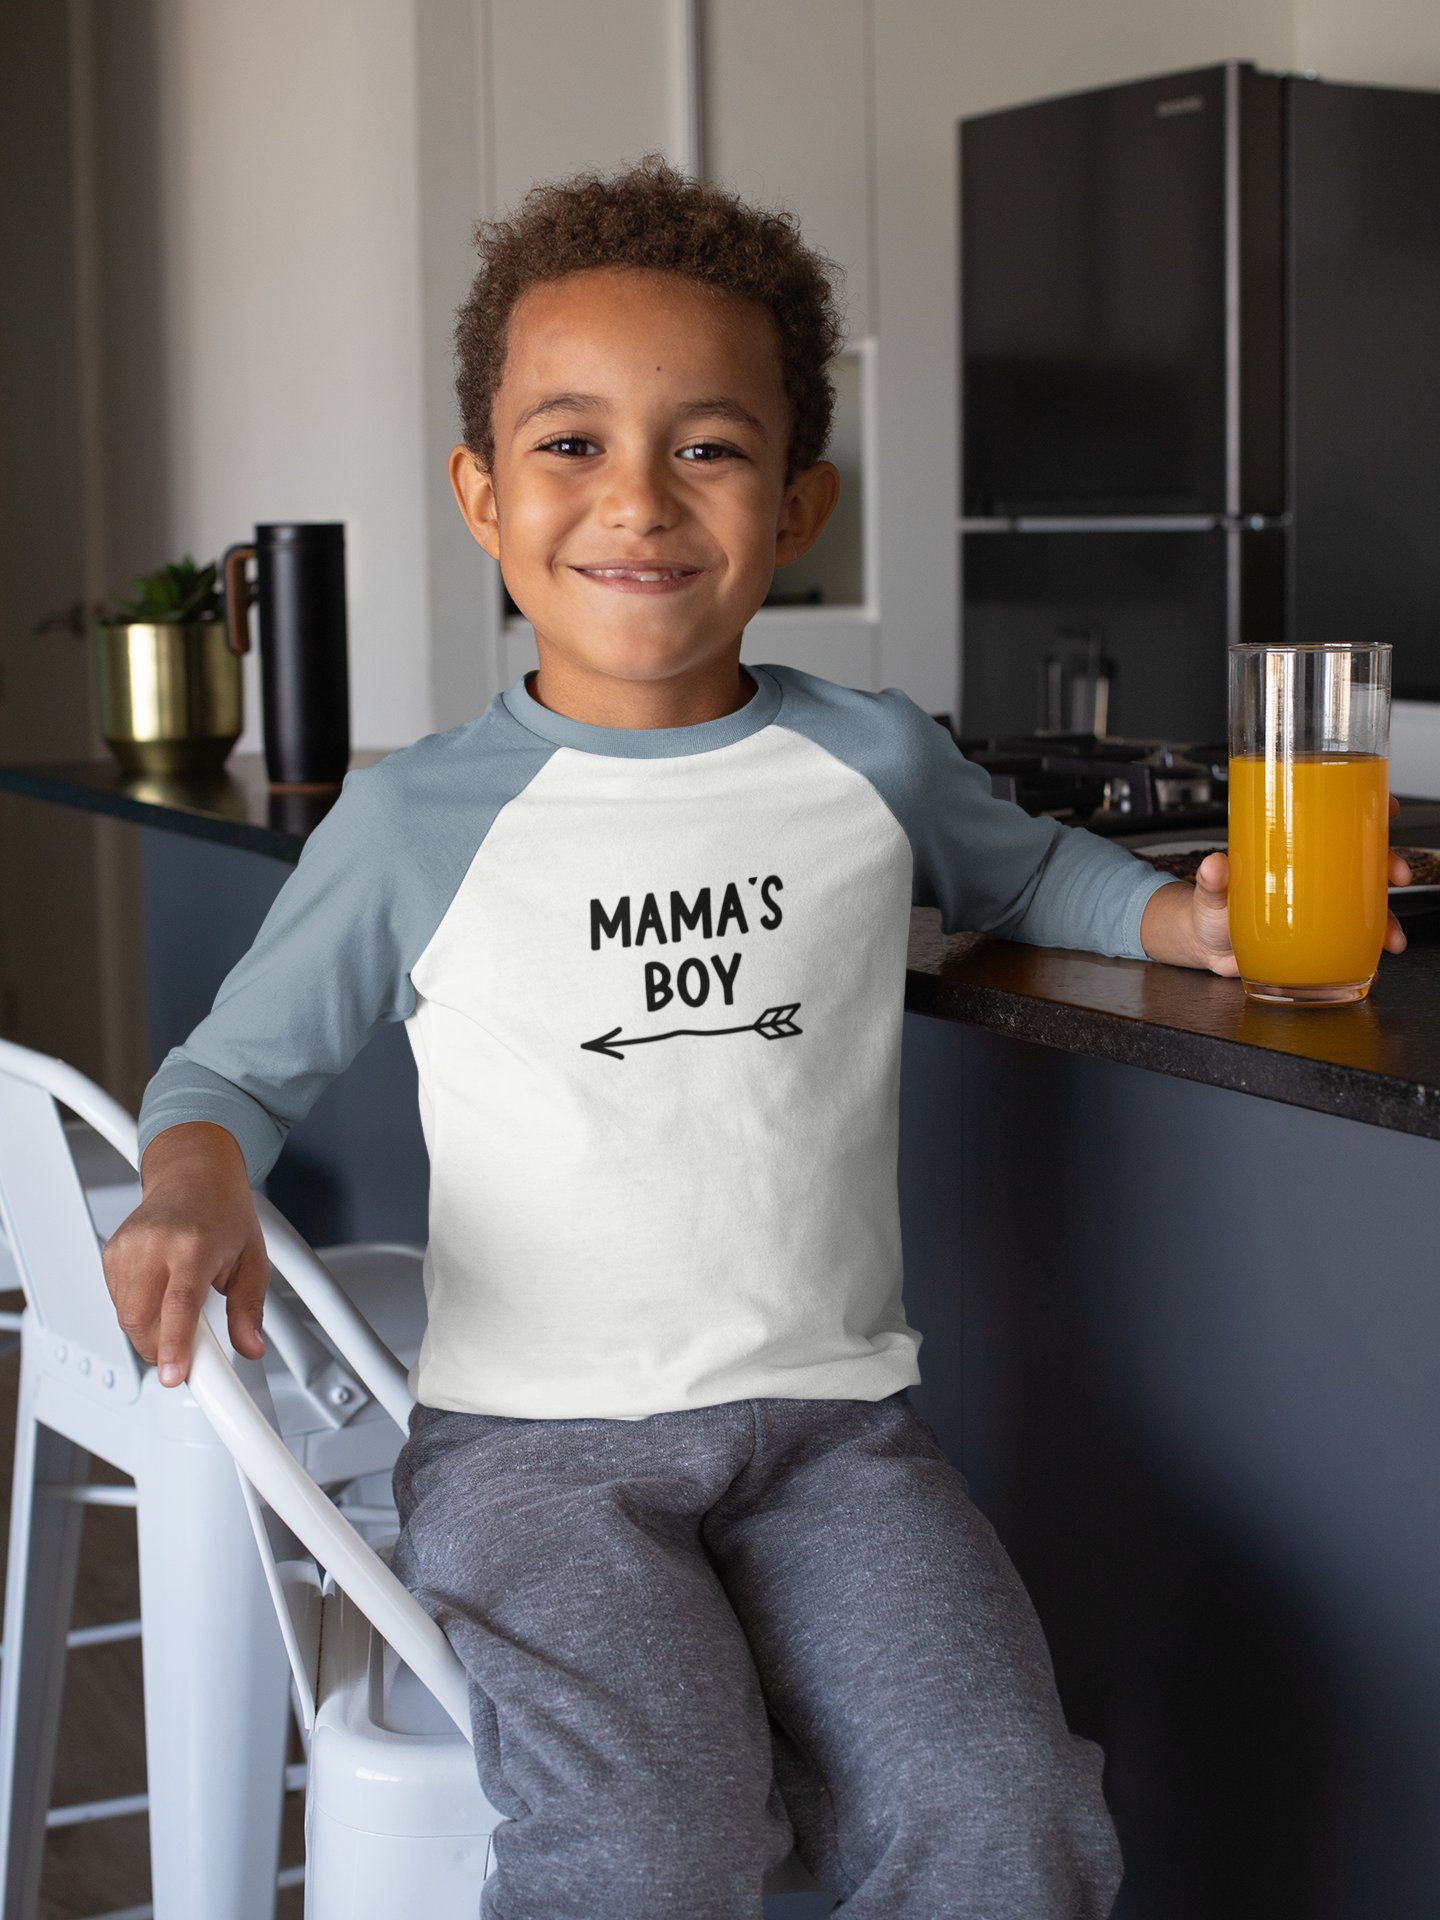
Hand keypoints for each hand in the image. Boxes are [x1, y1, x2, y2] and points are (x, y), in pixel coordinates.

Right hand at [102, 1122, 268, 1386]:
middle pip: (142, 1319)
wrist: (193, 1174)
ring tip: (179, 1307)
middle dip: (161, 1348)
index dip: (175, 1344)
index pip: (179, 1304)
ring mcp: (127, 1247)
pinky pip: (117, 1301)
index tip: (174, 1373)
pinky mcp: (110, 1252)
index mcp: (193, 1244)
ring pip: (126, 1316)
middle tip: (185, 1349)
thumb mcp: (252, 1259)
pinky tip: (160, 1291)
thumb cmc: (224, 1212)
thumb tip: (250, 1346)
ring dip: (150, 1330)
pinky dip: (138, 1311)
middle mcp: (155, 1244)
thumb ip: (250, 1309)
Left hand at [1140, 793, 1410, 971]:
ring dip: (1386, 920)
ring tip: (1389, 938)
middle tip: (1395, 874)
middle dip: (1388, 865)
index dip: (1367, 812)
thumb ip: (1212, 881)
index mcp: (1292, 854)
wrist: (1205, 947)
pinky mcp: (1317, 940)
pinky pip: (1351, 944)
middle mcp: (1313, 879)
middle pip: (1362, 863)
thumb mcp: (1212, 892)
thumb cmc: (1211, 909)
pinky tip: (1372, 967)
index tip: (1388, 807)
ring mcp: (1318, 910)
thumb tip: (1214, 865)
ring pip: (1365, 907)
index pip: (1336, 825)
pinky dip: (1366, 955)